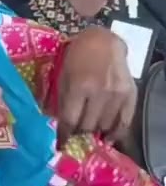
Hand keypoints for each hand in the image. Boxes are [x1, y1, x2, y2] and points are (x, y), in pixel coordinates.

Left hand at [56, 27, 135, 141]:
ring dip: (95, 132)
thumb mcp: (62, 74)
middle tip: (73, 136)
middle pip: (88, 125)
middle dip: (78, 133)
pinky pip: (125, 121)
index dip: (64, 134)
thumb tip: (55, 122)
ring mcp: (117, 94)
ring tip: (88, 134)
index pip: (70, 119)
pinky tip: (108, 138)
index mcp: (79, 86)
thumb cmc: (76, 56)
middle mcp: (100, 92)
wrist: (103, 41)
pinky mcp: (131, 94)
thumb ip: (61, 98)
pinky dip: (116, 133)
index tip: (60, 145)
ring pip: (105, 125)